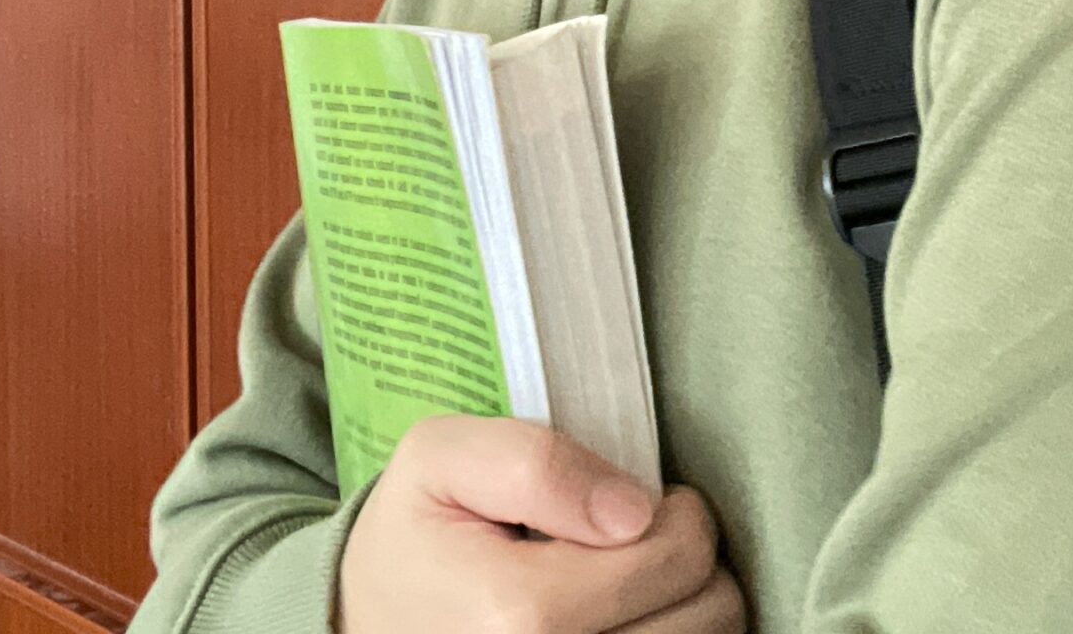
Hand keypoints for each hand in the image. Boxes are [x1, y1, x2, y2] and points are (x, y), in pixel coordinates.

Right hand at [336, 415, 744, 632]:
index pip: (676, 559)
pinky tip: (625, 612)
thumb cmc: (414, 533)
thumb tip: (632, 511)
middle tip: (636, 538)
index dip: (679, 513)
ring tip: (627, 577)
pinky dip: (665, 630)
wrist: (367, 618)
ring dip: (683, 603)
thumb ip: (534, 463)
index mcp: (517, 612)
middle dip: (687, 558)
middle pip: (706, 613)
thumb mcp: (439, 457)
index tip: (634, 501)